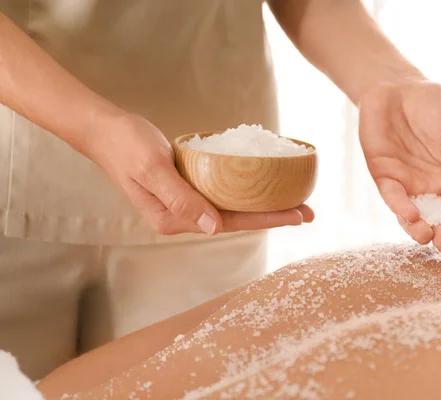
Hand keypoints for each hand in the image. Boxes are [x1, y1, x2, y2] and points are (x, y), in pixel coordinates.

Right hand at [86, 114, 313, 234]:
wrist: (105, 130)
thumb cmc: (125, 146)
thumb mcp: (152, 168)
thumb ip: (181, 198)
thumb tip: (214, 228)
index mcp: (174, 219)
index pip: (232, 221)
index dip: (268, 218)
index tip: (298, 214)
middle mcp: (182, 216)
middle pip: (237, 218)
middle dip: (274, 215)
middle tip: (309, 211)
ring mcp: (185, 203)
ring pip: (232, 206)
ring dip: (264, 204)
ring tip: (295, 201)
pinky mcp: (187, 186)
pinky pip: (222, 192)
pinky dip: (246, 190)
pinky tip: (263, 186)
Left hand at [359, 79, 440, 251]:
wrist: (398, 88)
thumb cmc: (436, 106)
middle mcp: (433, 188)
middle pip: (440, 221)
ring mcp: (408, 185)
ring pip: (415, 217)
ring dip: (421, 231)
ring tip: (427, 238)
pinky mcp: (386, 178)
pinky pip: (394, 198)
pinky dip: (401, 209)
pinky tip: (411, 215)